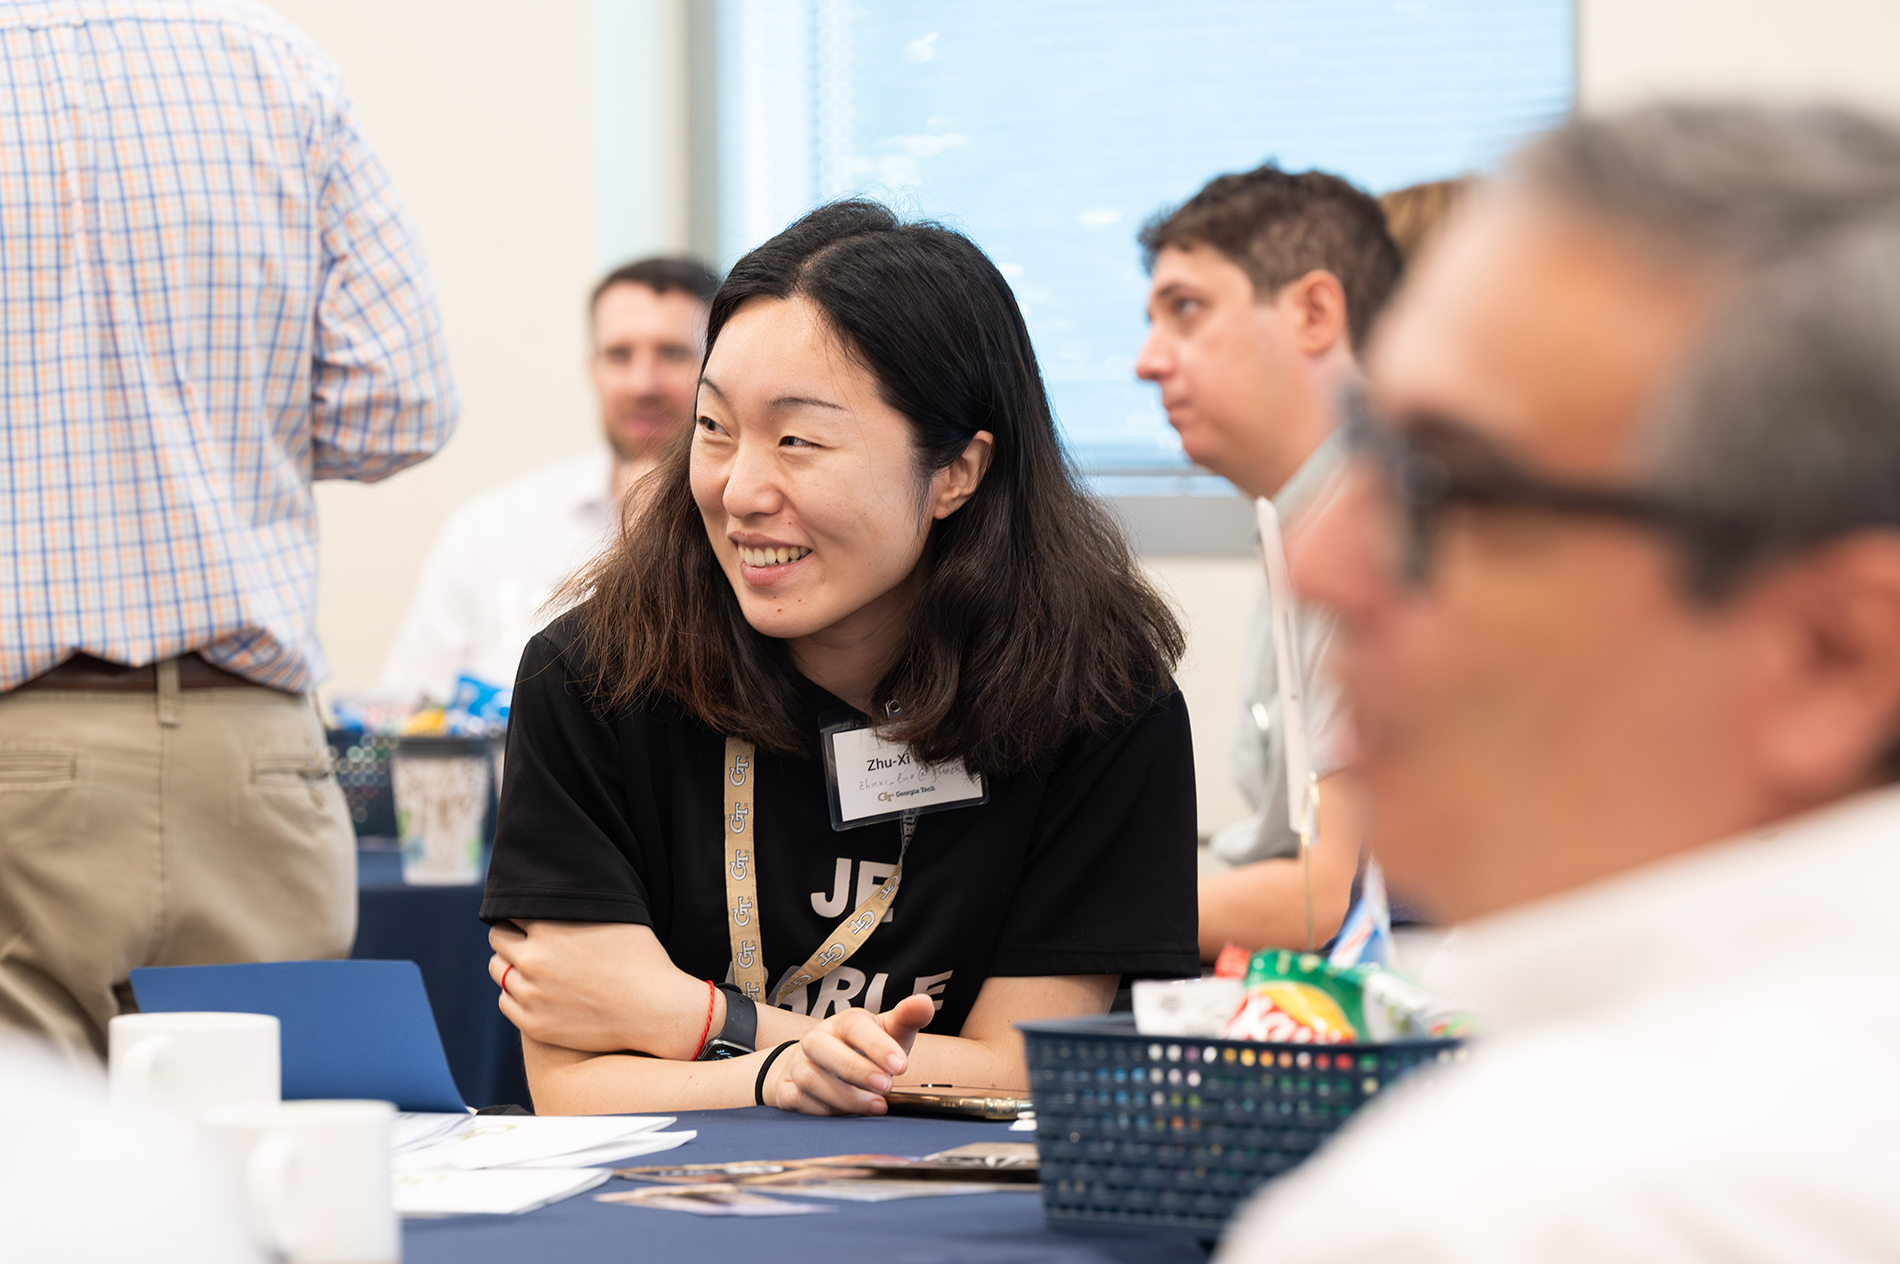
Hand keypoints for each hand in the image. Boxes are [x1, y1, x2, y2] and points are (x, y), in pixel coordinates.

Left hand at [488, 920, 714, 1057]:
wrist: (656, 1010)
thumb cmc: (642, 958)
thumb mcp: (613, 916)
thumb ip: (578, 901)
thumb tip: (565, 876)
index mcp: (549, 929)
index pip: (509, 912)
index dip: (520, 913)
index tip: (529, 918)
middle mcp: (533, 961)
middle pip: (498, 940)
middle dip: (510, 937)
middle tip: (527, 940)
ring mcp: (531, 995)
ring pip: (498, 971)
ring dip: (509, 965)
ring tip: (531, 965)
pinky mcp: (534, 1024)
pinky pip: (505, 1002)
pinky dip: (515, 995)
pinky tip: (536, 990)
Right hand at [767, 994, 935, 1114]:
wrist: (814, 1064)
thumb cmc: (859, 1049)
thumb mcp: (886, 1033)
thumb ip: (906, 1019)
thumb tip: (924, 1003)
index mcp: (842, 1023)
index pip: (854, 1026)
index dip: (877, 1045)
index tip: (900, 1065)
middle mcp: (815, 1040)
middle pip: (824, 1048)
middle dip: (856, 1070)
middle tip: (886, 1086)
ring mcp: (797, 1065)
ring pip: (811, 1078)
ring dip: (845, 1096)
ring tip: (876, 1106)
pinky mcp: (786, 1090)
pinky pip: (798, 1100)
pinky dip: (823, 1110)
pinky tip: (848, 1115)